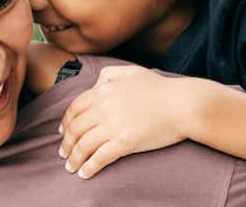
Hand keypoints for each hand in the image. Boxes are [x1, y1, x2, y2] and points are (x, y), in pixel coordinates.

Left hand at [59, 65, 191, 178]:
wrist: (182, 104)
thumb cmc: (160, 88)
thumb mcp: (131, 71)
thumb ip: (109, 74)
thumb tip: (94, 85)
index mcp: (103, 91)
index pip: (74, 108)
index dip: (65, 123)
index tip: (62, 132)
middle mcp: (104, 108)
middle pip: (75, 129)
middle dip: (66, 144)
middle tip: (63, 153)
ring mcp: (113, 126)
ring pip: (83, 145)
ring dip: (74, 159)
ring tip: (71, 167)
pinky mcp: (124, 142)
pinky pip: (99, 158)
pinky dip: (89, 167)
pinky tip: (85, 174)